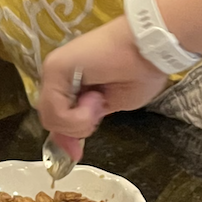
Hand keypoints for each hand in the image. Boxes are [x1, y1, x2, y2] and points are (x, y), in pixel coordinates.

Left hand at [37, 19, 166, 141]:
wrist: (150, 48)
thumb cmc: (140, 71)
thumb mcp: (109, 107)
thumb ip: (84, 124)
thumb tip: (69, 153)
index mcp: (71, 84)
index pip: (56, 117)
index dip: (66, 137)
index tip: (76, 153)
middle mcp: (58, 77)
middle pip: (51, 120)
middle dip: (77, 127)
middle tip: (99, 108)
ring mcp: (54, 71)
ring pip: (51, 118)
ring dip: (80, 120)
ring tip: (99, 100)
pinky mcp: (55, 68)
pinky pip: (56, 111)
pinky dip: (79, 115)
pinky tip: (95, 98)